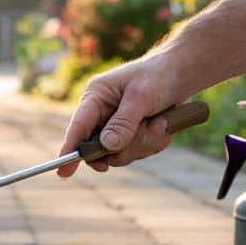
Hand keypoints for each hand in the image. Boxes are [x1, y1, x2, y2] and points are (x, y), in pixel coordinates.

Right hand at [57, 58, 175, 177]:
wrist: (181, 73)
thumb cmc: (158, 76)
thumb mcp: (141, 97)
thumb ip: (124, 123)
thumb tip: (107, 147)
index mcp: (95, 97)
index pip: (78, 127)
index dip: (70, 150)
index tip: (64, 172)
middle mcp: (100, 113)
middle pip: (100, 148)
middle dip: (129, 146)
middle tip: (152, 130)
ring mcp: (114, 125)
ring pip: (120, 154)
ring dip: (145, 143)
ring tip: (161, 123)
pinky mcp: (128, 134)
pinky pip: (135, 152)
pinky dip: (152, 143)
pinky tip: (162, 126)